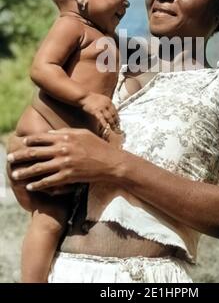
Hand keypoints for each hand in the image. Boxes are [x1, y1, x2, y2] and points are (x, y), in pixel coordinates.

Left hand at [6, 128, 124, 191]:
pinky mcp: (68, 176)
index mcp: (66, 137)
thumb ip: (65, 132)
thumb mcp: (83, 133)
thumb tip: (49, 134)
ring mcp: (65, 163)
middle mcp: (63, 149)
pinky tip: (30, 185)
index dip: (29, 141)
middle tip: (9, 158)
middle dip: (20, 156)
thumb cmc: (98, 146)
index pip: (41, 138)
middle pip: (35, 153)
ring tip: (15, 174)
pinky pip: (49, 181)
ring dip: (25, 172)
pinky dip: (38, 184)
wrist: (111, 162)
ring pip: (39, 168)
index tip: (21, 143)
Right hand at [80, 93, 118, 131]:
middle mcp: (106, 104)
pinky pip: (101, 118)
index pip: (115, 110)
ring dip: (112, 124)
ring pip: (109, 117)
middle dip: (116, 121)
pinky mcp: (96, 111)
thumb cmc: (92, 98)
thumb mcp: (102, 99)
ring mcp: (101, 107)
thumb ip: (106, 104)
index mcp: (109, 101)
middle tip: (118, 127)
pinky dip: (104, 123)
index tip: (118, 122)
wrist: (84, 96)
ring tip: (114, 129)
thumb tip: (110, 111)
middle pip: (113, 114)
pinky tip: (106, 128)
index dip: (117, 117)